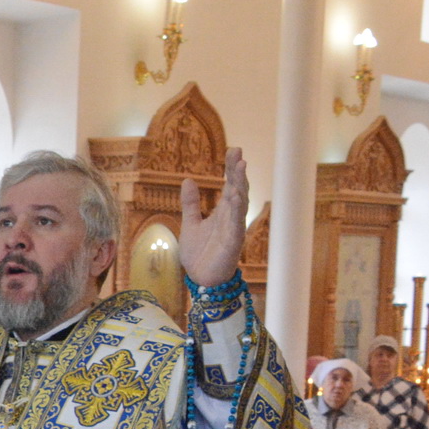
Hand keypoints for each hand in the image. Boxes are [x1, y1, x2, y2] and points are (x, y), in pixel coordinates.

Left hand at [180, 148, 248, 288]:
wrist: (200, 278)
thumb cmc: (198, 253)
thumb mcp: (189, 223)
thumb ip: (190, 203)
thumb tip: (188, 180)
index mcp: (222, 211)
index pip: (229, 185)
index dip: (231, 168)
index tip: (234, 150)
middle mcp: (231, 217)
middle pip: (237, 189)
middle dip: (237, 171)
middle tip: (238, 152)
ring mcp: (233, 228)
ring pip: (240, 202)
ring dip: (240, 185)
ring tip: (240, 167)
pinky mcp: (233, 242)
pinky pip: (236, 223)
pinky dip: (236, 209)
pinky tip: (236, 195)